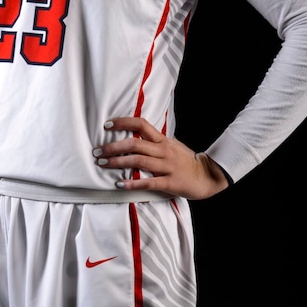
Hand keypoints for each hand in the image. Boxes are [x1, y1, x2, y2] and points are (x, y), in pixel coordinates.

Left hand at [92, 116, 229, 199]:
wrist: (208, 176)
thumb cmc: (186, 162)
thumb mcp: (172, 145)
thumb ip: (155, 142)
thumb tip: (136, 136)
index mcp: (163, 140)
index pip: (141, 125)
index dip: (123, 123)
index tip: (107, 125)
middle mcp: (164, 151)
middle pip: (135, 144)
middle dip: (113, 147)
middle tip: (97, 151)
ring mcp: (167, 166)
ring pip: (139, 161)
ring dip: (118, 162)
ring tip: (103, 164)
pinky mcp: (170, 182)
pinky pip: (149, 182)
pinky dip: (133, 183)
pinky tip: (119, 184)